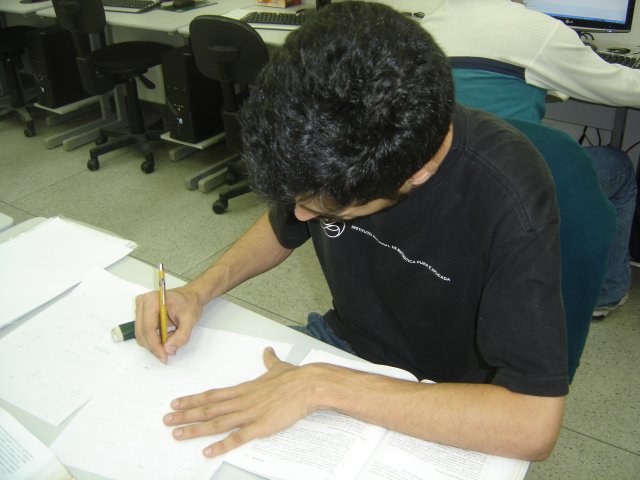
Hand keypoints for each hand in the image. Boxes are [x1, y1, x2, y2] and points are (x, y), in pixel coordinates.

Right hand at [134, 285, 202, 362]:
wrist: (191, 296)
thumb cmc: (190, 304)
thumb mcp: (190, 320)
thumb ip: (181, 336)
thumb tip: (168, 350)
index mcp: (152, 301)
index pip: (148, 328)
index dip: (155, 345)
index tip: (164, 357)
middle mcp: (142, 303)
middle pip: (142, 333)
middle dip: (154, 346)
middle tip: (168, 352)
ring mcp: (140, 308)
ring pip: (142, 334)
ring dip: (155, 342)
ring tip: (171, 337)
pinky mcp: (142, 314)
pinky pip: (144, 332)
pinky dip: (155, 338)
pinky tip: (167, 334)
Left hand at [163, 347, 319, 456]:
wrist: (309, 385)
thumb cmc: (295, 377)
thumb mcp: (279, 367)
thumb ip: (269, 361)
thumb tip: (268, 352)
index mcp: (244, 389)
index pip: (212, 395)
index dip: (193, 399)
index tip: (176, 403)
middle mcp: (242, 401)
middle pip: (208, 409)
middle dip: (185, 415)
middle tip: (166, 420)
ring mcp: (250, 414)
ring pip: (217, 423)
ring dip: (195, 429)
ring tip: (177, 435)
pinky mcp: (261, 426)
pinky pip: (237, 438)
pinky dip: (221, 445)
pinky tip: (207, 452)